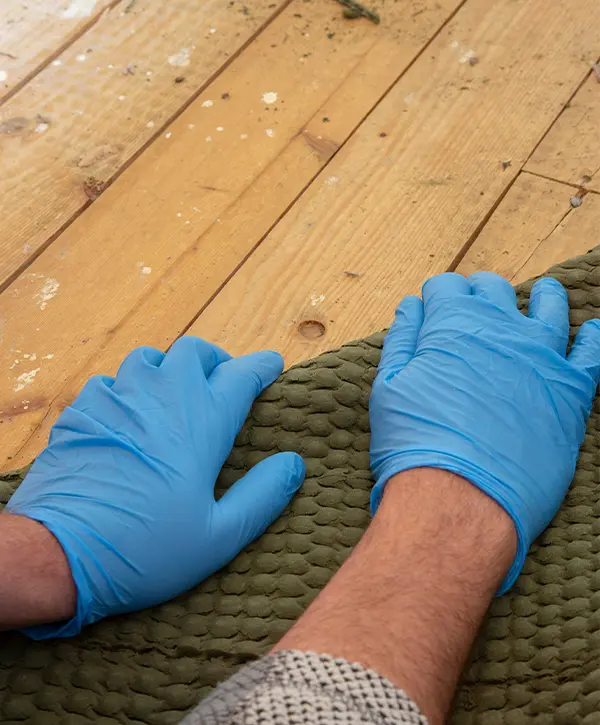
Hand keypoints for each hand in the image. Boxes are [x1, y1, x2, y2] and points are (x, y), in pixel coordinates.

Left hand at [6, 337, 304, 637]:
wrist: (61, 554)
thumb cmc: (146, 550)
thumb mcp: (219, 537)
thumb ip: (262, 496)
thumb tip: (294, 464)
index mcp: (202, 424)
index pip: (241, 375)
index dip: (262, 366)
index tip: (272, 367)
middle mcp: (162, 398)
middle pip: (193, 351)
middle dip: (214, 360)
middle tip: (220, 383)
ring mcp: (118, 399)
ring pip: (149, 357)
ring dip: (169, 368)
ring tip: (173, 394)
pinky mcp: (82, 411)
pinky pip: (109, 382)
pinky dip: (126, 390)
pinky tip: (127, 417)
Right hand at [369, 272, 599, 591]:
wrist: (462, 497)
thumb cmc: (416, 444)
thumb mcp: (389, 386)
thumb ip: (402, 339)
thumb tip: (411, 306)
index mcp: (453, 324)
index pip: (448, 287)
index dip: (439, 293)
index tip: (437, 302)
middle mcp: (501, 329)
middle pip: (494, 290)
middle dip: (481, 291)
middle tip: (477, 300)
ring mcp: (541, 357)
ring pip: (548, 308)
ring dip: (543, 296)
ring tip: (544, 293)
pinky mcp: (570, 391)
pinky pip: (590, 353)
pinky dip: (591, 338)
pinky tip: (590, 330)